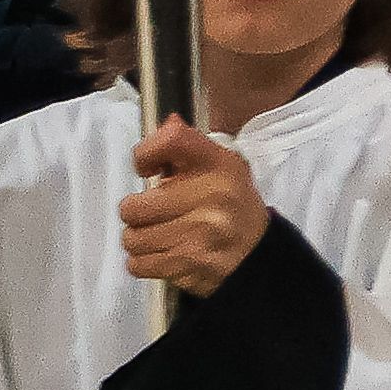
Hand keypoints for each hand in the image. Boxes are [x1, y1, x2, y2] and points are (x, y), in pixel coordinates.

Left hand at [117, 121, 265, 296]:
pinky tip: (162, 254)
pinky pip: (139, 264)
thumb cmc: (230, 204)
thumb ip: (184, 145)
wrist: (258, 253)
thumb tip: (163, 124)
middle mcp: (212, 196)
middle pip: (133, 206)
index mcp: (219, 165)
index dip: (145, 155)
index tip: (146, 169)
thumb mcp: (219, 165)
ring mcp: (201, 233)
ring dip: (139, 239)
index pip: (170, 141)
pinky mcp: (191, 265)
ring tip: (158, 235)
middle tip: (151, 213)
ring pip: (133, 238)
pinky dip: (144, 262)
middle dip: (136, 212)